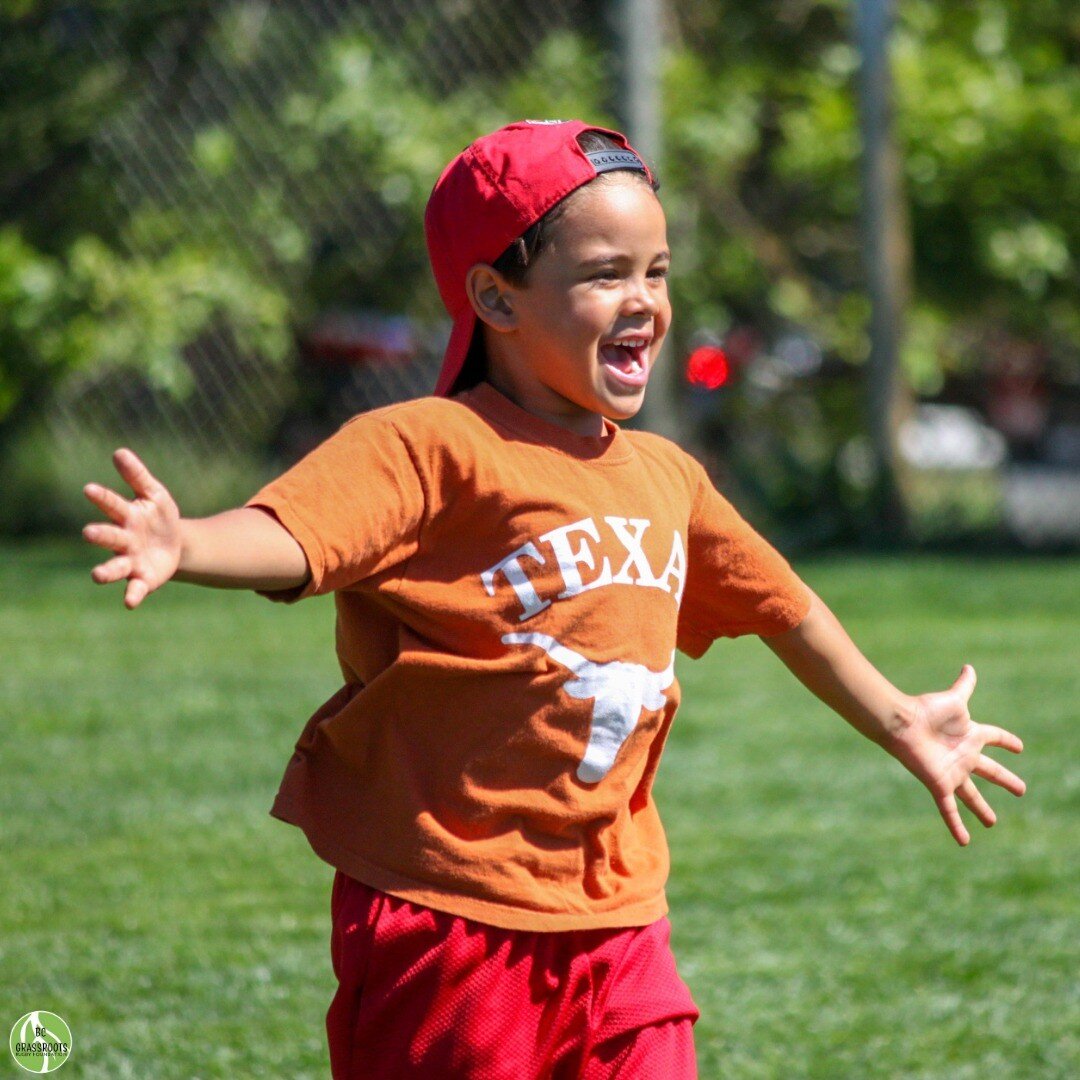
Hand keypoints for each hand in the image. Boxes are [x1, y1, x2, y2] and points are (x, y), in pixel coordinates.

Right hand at [83, 449, 182, 608]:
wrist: (178, 545)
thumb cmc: (160, 517)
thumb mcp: (155, 494)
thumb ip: (137, 476)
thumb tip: (119, 451)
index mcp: (126, 516)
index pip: (111, 504)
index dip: (101, 498)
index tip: (89, 489)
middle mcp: (123, 540)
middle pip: (109, 537)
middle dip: (100, 535)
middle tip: (89, 532)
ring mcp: (130, 561)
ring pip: (114, 567)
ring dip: (105, 571)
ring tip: (97, 575)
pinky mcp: (143, 579)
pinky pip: (135, 589)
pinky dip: (132, 595)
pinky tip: (130, 602)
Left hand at [888, 665, 1024, 845]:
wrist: (902, 724)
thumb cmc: (926, 710)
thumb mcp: (953, 698)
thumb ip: (964, 685)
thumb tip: (969, 666)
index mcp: (970, 735)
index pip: (994, 738)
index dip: (1006, 741)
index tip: (1019, 747)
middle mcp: (963, 755)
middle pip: (990, 771)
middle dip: (1005, 779)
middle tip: (1021, 790)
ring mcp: (953, 772)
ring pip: (972, 795)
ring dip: (982, 809)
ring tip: (992, 822)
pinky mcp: (940, 785)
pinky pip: (949, 810)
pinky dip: (956, 825)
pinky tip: (964, 842)